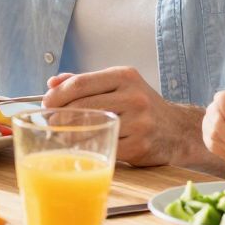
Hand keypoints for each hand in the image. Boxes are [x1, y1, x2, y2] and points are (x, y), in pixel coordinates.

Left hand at [41, 67, 199, 166]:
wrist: (178, 130)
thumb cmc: (141, 106)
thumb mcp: (118, 85)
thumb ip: (85, 82)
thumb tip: (51, 84)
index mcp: (124, 76)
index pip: (80, 83)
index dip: (57, 95)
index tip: (46, 104)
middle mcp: (133, 96)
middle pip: (81, 106)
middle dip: (58, 116)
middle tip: (50, 122)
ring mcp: (138, 122)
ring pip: (89, 128)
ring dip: (68, 134)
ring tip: (60, 135)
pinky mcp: (139, 146)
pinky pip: (103, 146)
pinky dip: (87, 148)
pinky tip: (81, 147)